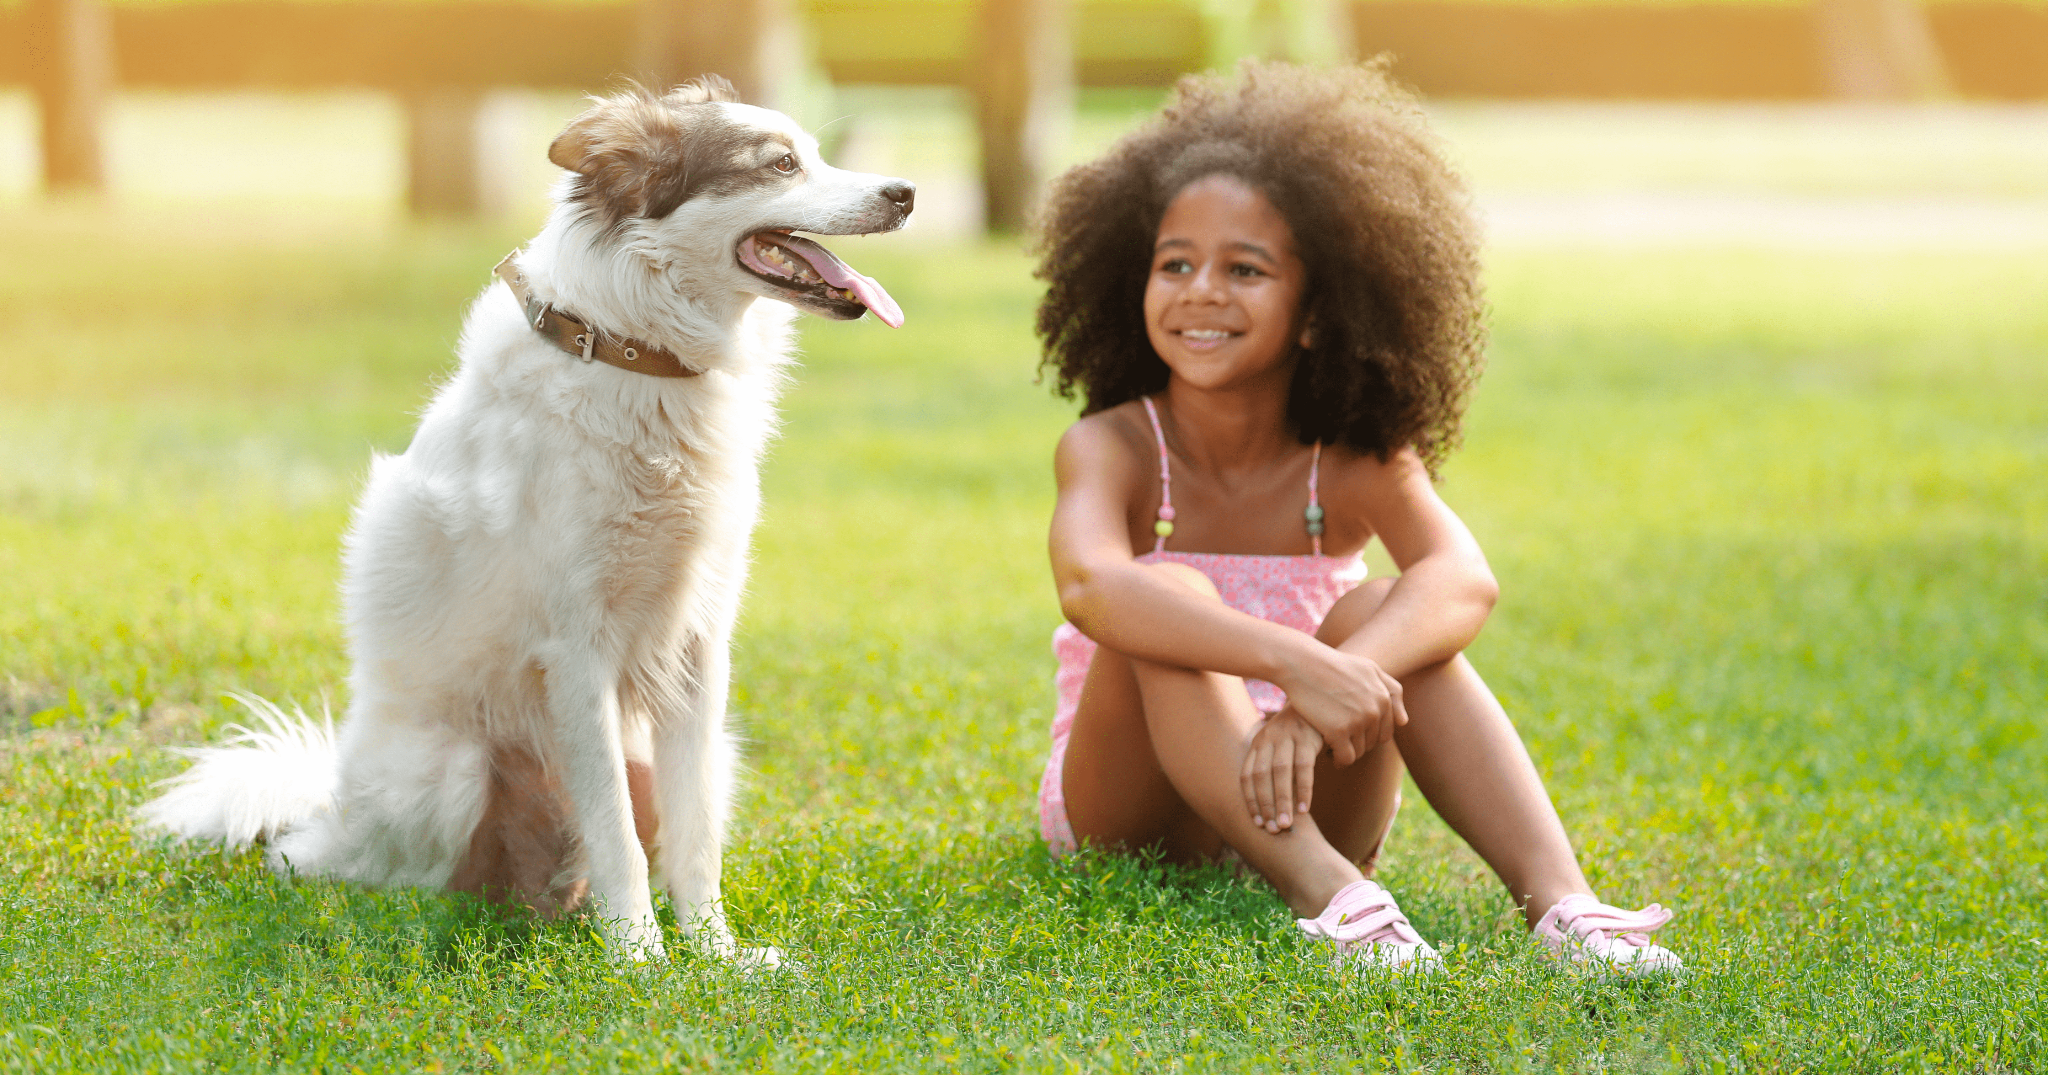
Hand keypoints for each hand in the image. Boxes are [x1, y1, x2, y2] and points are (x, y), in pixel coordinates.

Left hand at [1239, 710, 1324, 832]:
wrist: (1319, 698)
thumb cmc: (1300, 730)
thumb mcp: (1281, 744)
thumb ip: (1274, 766)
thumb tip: (1272, 803)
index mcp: (1258, 743)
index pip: (1246, 776)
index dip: (1250, 801)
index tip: (1257, 822)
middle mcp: (1268, 739)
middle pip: (1261, 777)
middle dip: (1265, 806)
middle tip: (1273, 830)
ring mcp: (1287, 736)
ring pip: (1281, 773)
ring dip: (1283, 801)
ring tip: (1287, 825)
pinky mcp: (1307, 736)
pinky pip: (1304, 766)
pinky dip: (1304, 789)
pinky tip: (1305, 808)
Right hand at [1274, 642, 1405, 766]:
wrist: (1302, 663)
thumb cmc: (1333, 665)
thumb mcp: (1368, 668)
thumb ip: (1391, 691)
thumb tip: (1403, 722)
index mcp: (1384, 697)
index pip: (1385, 732)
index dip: (1368, 736)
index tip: (1352, 733)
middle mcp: (1375, 710)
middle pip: (1372, 743)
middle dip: (1358, 744)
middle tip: (1340, 740)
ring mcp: (1358, 721)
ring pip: (1359, 752)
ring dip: (1347, 752)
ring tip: (1332, 745)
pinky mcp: (1338, 731)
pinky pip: (1346, 757)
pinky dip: (1338, 760)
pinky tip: (1328, 754)